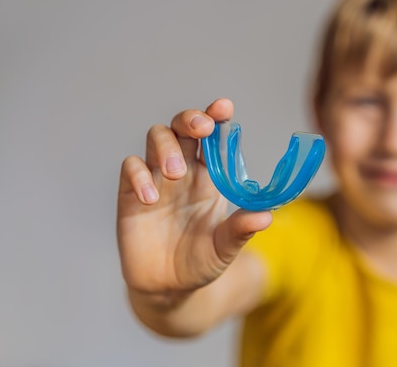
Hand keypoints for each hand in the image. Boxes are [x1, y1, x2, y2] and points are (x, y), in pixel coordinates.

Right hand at [117, 98, 271, 297]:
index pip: (213, 137)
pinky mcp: (130, 194)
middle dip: (191, 119)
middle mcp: (183, 171)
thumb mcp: (225, 248)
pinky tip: (150, 198)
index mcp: (210, 176)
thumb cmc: (201, 262)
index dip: (216, 117)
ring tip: (176, 174)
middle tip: (202, 128)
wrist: (169, 289)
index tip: (224, 107)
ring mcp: (156, 179)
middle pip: (182, 127)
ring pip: (156, 138)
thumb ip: (241, 231)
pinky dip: (139, 176)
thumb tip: (267, 217)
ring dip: (167, 147)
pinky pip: (131, 168)